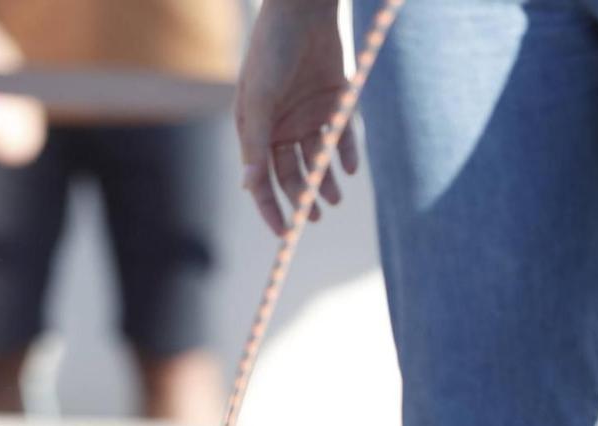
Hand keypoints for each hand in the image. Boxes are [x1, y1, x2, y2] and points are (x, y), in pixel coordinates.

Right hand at [235, 0, 356, 236]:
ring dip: (325, 182)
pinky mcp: (337, 103)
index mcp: (256, 128)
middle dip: (301, 198)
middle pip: (291, 174)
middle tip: (314, 217)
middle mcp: (281, 126)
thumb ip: (255, 141)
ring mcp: (309, 116)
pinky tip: (348, 169)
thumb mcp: (259, 97)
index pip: (261, 179)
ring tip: (333, 199)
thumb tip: (249, 186)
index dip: (270, 207)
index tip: (284, 232)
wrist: (305, 9)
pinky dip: (346, 155)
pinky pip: (342, 138)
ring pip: (318, 161)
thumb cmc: (273, 50)